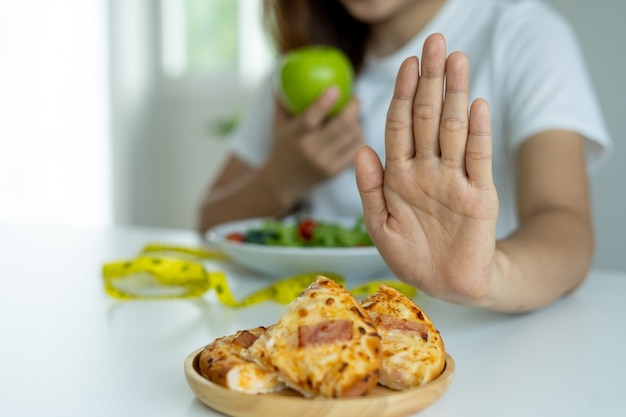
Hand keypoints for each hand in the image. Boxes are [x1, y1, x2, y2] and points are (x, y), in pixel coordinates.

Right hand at [264, 87, 363, 204]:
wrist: (281, 182)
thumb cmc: (282, 146)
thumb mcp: (279, 124)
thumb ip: (283, 100)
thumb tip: (284, 70)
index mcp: (295, 135)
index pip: (312, 118)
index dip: (325, 102)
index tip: (336, 88)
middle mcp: (310, 150)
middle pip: (340, 126)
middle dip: (353, 109)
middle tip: (355, 99)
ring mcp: (324, 162)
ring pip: (351, 137)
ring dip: (357, 123)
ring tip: (354, 116)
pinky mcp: (334, 171)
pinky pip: (354, 150)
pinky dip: (358, 138)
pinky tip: (355, 132)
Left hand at [355, 34, 499, 305]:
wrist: (449, 284)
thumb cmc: (412, 256)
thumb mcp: (379, 226)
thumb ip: (369, 189)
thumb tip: (360, 148)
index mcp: (399, 176)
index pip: (400, 125)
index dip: (402, 94)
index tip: (407, 63)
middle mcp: (426, 170)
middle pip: (428, 117)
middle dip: (430, 80)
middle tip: (435, 42)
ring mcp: (454, 179)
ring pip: (453, 129)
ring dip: (455, 94)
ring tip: (457, 60)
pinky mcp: (480, 195)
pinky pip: (477, 159)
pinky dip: (476, 132)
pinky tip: (475, 104)